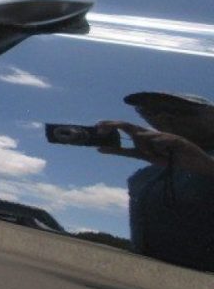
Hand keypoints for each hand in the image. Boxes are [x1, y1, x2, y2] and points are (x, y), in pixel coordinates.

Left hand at [96, 121, 213, 176]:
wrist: (192, 162)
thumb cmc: (165, 157)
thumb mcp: (141, 155)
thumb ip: (123, 151)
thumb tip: (99, 149)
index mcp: (142, 137)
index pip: (123, 128)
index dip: (110, 126)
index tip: (96, 127)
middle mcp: (150, 134)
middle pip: (129, 126)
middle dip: (115, 125)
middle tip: (101, 128)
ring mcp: (163, 136)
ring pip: (146, 136)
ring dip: (145, 146)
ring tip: (153, 155)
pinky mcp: (176, 140)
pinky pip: (163, 140)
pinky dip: (158, 143)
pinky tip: (159, 148)